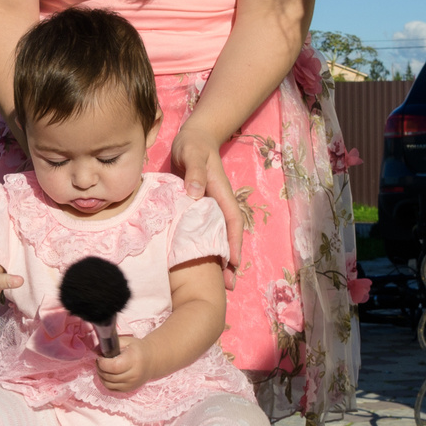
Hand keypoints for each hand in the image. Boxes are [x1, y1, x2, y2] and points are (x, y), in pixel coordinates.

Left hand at [96, 336, 156, 393]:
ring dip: (101, 376)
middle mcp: (134, 375)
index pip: (114, 367)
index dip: (103, 363)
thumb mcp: (126, 341)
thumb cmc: (137, 349)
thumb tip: (96, 349)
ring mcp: (131, 384)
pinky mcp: (129, 389)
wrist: (151, 361)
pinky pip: (111, 388)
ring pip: (108, 384)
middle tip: (99, 361)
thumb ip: (111, 344)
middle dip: (100, 368)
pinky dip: (106, 382)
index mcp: (134, 360)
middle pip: (110, 376)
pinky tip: (107, 374)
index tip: (100, 357)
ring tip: (103, 367)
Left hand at [171, 124, 244, 283]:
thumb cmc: (193, 145)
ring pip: (218, 238)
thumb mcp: (192, 153)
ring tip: (220, 285)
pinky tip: (201, 265)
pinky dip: (207, 249)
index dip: (233, 243)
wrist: (193, 138)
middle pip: (228, 236)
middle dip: (231, 261)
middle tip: (229, 286)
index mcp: (221, 193)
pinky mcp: (199, 210)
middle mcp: (219, 204)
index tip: (233, 264)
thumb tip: (195, 193)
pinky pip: (206, 233)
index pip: (231, 222)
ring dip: (220, 259)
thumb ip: (193, 171)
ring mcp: (210, 208)